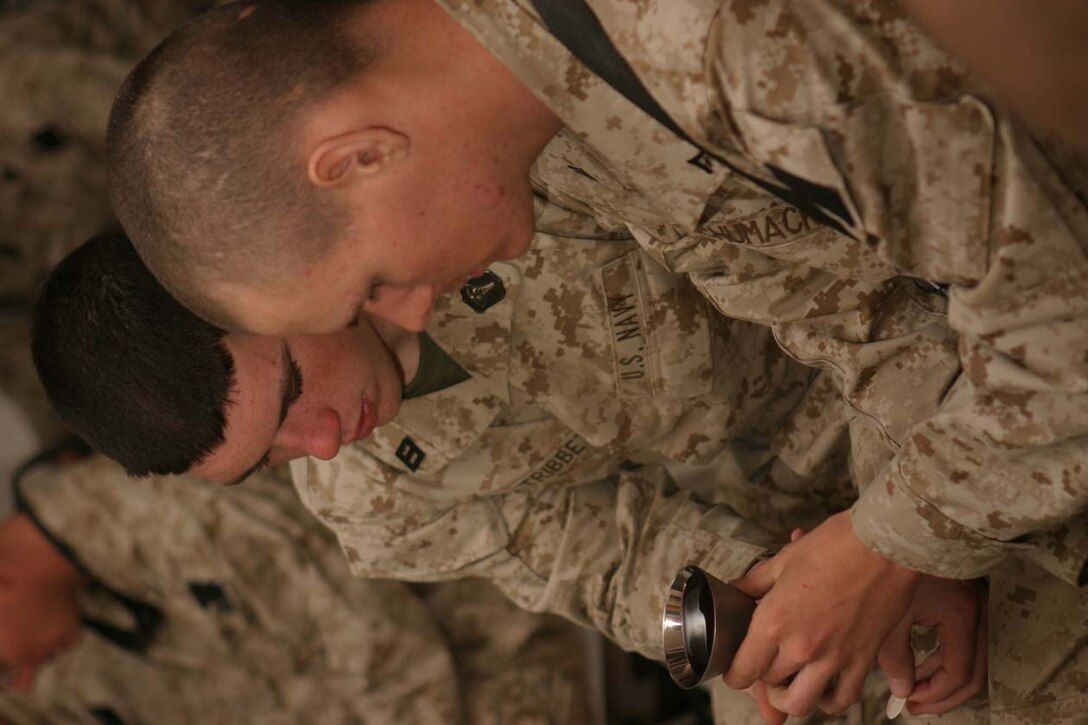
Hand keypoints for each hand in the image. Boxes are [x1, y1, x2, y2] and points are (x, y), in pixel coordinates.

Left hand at [722, 511, 919, 717]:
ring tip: (789, 686)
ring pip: (802, 703)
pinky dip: (830, 701)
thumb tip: (737, 591)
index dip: (735, 674)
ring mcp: (834, 658)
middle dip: (761, 680)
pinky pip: (843, 698)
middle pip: (769, 685)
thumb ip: (755, 583)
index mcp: (774, 621)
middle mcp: (801, 647)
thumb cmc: (834, 545)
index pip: (744, 670)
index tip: (737, 670)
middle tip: (764, 668)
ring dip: (790, 699)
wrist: (884, 545)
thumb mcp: (784, 560)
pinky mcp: (863, 661)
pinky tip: (824, 689)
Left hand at [878, 576, 986, 715]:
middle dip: (943, 693)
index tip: (909, 705)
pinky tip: (918, 660)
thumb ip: (895, 657)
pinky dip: (944, 656)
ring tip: (912, 686)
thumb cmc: (888, 562)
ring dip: (943, 676)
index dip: (936, 696)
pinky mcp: (962, 595)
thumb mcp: (888, 615)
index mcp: (960, 614)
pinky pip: (963, 639)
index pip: (960, 673)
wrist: (898, 519)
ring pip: (971, 657)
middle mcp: (975, 609)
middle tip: (914, 704)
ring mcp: (972, 601)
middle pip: (974, 672)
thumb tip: (901, 689)